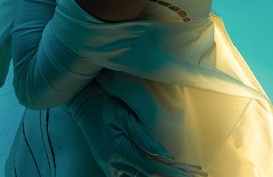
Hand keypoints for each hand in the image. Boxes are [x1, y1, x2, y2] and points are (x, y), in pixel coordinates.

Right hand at [66, 81, 206, 176]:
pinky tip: (152, 170)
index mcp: (119, 151)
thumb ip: (144, 136)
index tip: (189, 172)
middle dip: (167, 175)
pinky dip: (140, 173)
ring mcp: (109, 166)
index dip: (172, 172)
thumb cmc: (104, 105)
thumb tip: (165, 153)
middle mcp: (114, 164)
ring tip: (176, 171)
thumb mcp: (125, 116)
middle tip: (190, 172)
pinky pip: (126, 175)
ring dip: (154, 174)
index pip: (151, 167)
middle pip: (146, 176)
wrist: (82, 103)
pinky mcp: (107, 164)